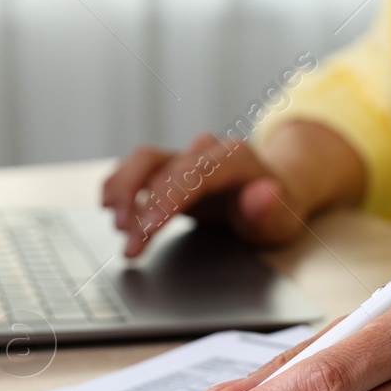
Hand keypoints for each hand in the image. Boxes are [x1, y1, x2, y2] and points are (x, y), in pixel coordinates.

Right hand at [101, 133, 309, 257]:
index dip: (166, 199)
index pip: (192, 173)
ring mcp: (185, 157)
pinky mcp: (171, 168)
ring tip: (116, 227)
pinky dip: (119, 186)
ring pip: (141, 160)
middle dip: (135, 202)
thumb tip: (265, 193)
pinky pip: (137, 168)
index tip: (148, 229)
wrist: (275, 195)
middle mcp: (206, 151)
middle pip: (157, 163)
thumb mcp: (281, 219)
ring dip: (121, 191)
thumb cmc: (276, 212)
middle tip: (127, 238)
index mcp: (235, 159)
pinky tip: (109, 208)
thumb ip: (269, 207)